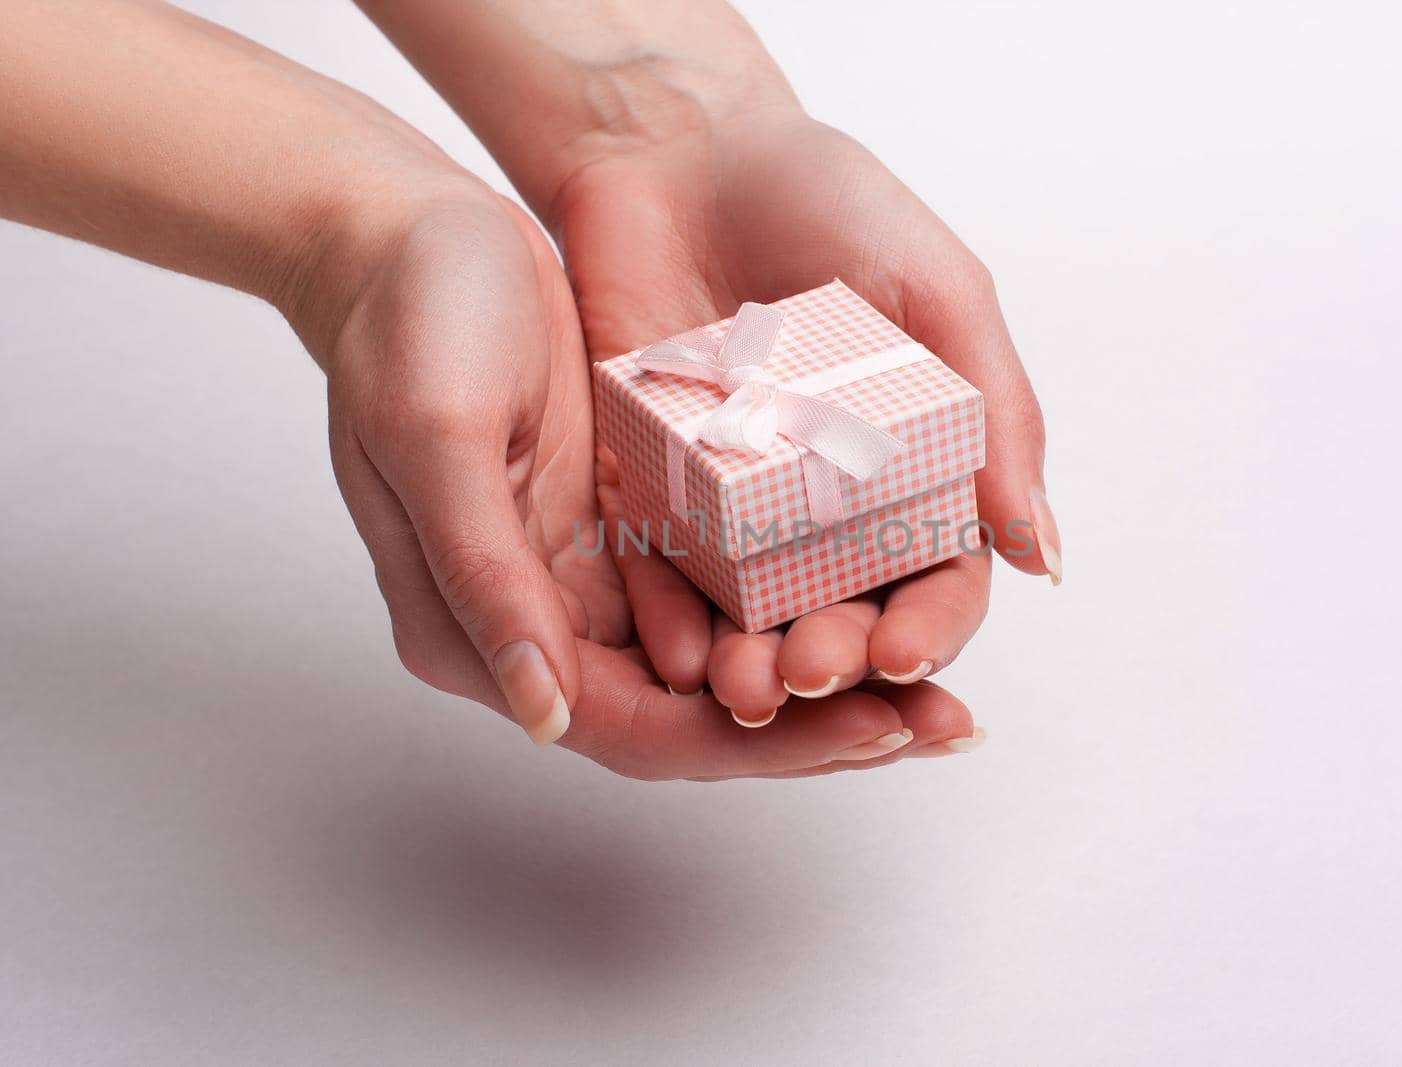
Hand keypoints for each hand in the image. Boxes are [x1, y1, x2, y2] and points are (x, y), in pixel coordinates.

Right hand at [305, 182, 981, 777]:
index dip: (758, 748)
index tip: (873, 734)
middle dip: (822, 729)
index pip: (638, 733)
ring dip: (826, 670)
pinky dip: (802, 597)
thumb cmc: (406, 326)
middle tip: (944, 724)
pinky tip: (884, 595)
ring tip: (935, 675)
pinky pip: (732, 579)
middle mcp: (549, 621)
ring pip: (730, 655)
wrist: (417, 229)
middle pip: (702, 713)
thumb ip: (483, 583)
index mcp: (481, 635)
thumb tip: (548, 723)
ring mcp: (599, 570)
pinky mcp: (640, 512)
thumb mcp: (436, 442)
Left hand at [545, 105, 1058, 737]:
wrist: (682, 148)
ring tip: (743, 691)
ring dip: (755, 665)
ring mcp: (737, 507)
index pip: (939, 579)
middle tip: (813, 673)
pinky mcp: (651, 492)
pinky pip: (660, 571)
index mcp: (914, 469)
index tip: (908, 654)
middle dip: (838, 658)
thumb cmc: (827, 201)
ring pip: (755, 616)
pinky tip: (676, 654)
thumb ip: (998, 414)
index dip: (932, 628)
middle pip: (846, 615)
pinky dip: (670, 619)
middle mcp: (828, 506)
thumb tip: (1044, 555)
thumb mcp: (939, 290)